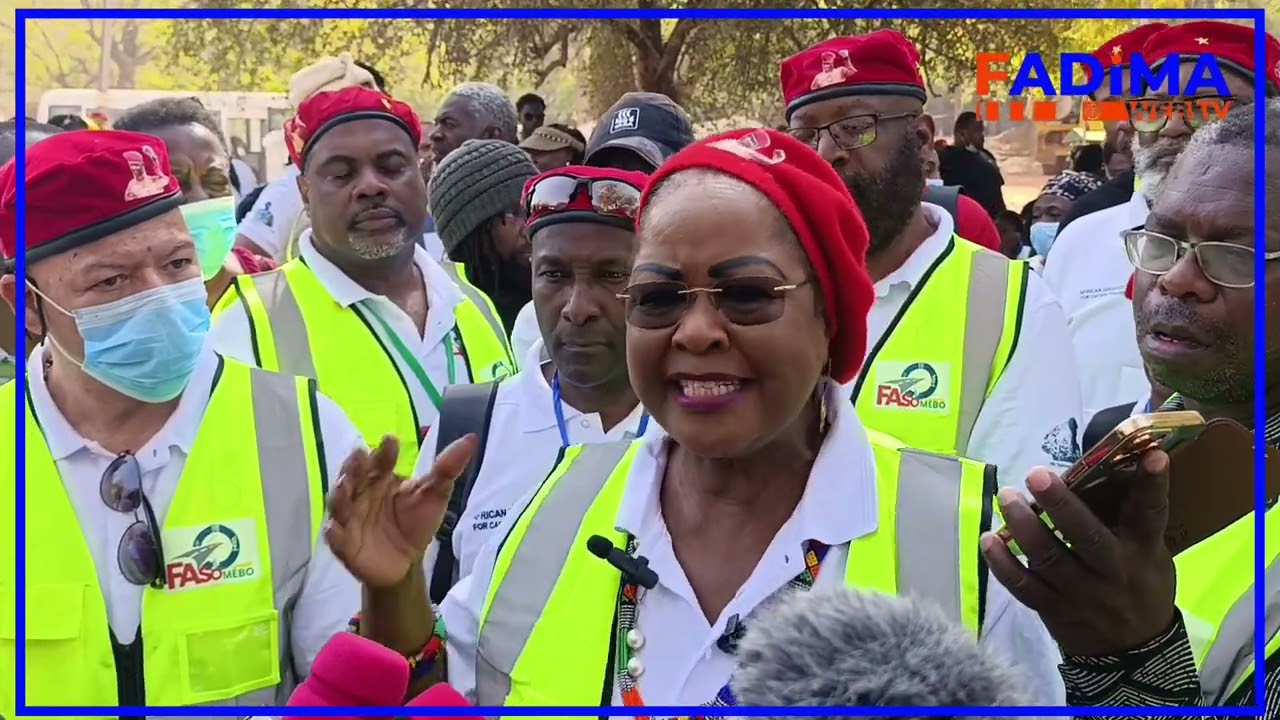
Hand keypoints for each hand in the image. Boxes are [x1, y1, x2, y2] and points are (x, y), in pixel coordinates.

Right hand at [324, 434, 477, 588]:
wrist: (406, 562)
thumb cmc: (415, 522)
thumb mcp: (434, 494)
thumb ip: (447, 468)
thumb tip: (471, 439)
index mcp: (381, 478)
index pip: (380, 460)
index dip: (384, 451)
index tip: (391, 441)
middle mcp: (361, 493)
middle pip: (354, 476)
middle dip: (354, 466)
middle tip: (359, 456)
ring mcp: (350, 517)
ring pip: (339, 501)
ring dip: (340, 493)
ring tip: (344, 485)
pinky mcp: (344, 543)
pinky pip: (335, 537)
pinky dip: (333, 532)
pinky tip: (334, 528)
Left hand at [980, 450, 1176, 656]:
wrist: (1134, 653)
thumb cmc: (1140, 586)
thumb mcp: (1150, 554)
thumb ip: (1126, 520)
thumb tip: (1094, 469)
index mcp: (1143, 551)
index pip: (1151, 514)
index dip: (1152, 485)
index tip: (1150, 455)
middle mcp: (1113, 571)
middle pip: (1087, 536)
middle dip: (1061, 504)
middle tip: (1037, 475)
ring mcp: (1081, 593)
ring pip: (1049, 559)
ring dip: (1023, 526)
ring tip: (1006, 497)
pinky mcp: (1053, 610)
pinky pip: (1023, 586)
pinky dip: (1002, 564)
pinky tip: (988, 540)